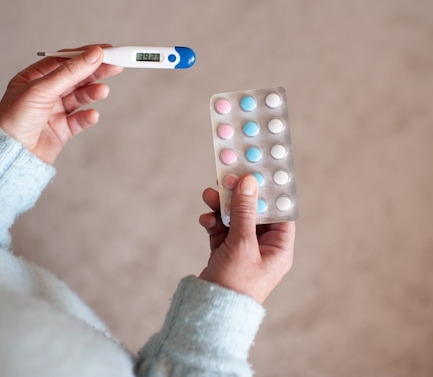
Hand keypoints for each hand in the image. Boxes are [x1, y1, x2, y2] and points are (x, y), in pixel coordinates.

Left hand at [0, 44, 122, 163]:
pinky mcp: (61, 130)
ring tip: (103, 91)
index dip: (85, 54)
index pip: (64, 60)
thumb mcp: (42, 90)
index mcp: (33, 78)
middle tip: (115, 66)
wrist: (10, 157)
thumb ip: (70, 72)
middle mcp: (44, 93)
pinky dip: (88, 116)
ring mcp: (53, 112)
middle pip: (75, 77)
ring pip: (79, 97)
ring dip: (92, 93)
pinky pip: (79, 120)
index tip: (107, 51)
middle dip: (95, 72)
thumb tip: (93, 54)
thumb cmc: (14, 120)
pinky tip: (92, 115)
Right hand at [198, 174, 294, 303]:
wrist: (210, 312)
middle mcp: (263, 248)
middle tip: (226, 178)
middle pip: (254, 213)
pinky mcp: (225, 253)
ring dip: (221, 206)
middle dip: (238, 196)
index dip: (269, 192)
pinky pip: (220, 230)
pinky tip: (205, 219)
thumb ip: (244, 211)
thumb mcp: (242, 243)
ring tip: (208, 194)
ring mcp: (243, 251)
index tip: (258, 172)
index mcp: (279, 248)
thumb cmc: (235, 283)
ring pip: (234, 219)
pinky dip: (212, 222)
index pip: (280, 212)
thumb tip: (249, 182)